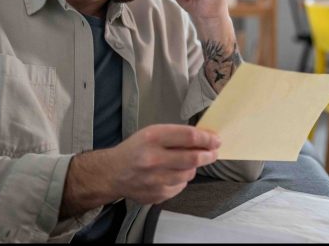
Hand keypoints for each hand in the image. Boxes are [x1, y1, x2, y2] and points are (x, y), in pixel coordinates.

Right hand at [105, 124, 219, 204]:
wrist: (112, 173)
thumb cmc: (136, 150)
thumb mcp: (152, 133)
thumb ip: (177, 135)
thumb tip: (205, 138)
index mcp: (152, 138)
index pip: (189, 137)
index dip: (207, 138)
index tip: (216, 140)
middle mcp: (153, 159)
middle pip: (193, 158)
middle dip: (208, 155)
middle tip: (214, 152)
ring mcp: (155, 180)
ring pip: (189, 174)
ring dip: (193, 167)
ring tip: (186, 162)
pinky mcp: (157, 195)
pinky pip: (180, 186)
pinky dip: (181, 179)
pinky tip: (172, 174)